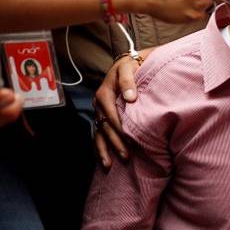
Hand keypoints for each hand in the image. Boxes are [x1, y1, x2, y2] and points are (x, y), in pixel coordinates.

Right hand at [94, 49, 150, 167]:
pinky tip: (105, 161)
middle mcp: (99, 104)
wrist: (128, 64)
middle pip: (105, 126)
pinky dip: (101, 148)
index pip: (110, 112)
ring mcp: (99, 112)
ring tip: (110, 165)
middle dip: (114, 142)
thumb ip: (128, 81)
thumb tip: (131, 98)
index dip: (118, 126)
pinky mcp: (102, 117)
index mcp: (104, 92)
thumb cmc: (131, 66)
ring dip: (105, 149)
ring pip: (100, 133)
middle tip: (126, 156)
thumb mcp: (129, 67)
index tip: (128, 139)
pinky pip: (99, 134)